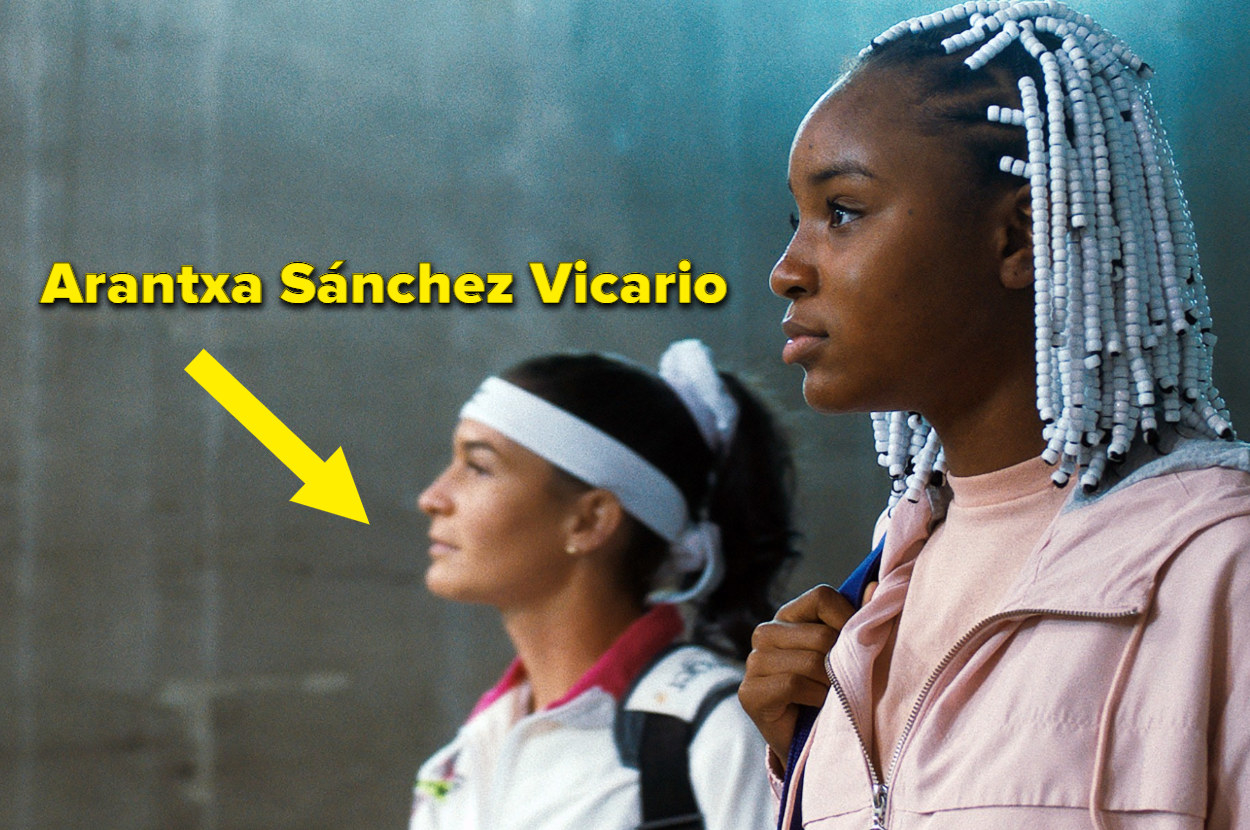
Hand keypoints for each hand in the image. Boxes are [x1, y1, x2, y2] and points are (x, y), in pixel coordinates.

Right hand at [738, 584, 857, 768]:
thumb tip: (878, 586)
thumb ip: (859, 620)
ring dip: (830, 685)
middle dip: (841, 663)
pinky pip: (794, 684)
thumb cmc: (830, 691)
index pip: (821, 597)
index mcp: (788, 615)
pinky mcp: (749, 692)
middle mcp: (765, 632)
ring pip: (810, 662)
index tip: (858, 645)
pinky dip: (814, 698)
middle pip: (821, 635)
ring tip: (830, 696)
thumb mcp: (846, 652)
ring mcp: (753, 662)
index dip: (848, 619)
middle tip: (844, 682)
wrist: (809, 741)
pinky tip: (814, 706)